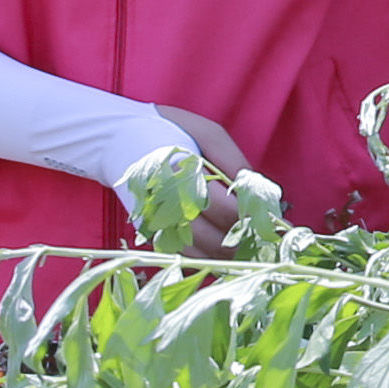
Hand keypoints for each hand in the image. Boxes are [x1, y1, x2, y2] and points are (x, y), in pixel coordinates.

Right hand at [124, 107, 259, 252]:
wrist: (116, 140)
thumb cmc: (169, 131)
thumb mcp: (208, 133)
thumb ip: (235, 163)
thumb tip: (260, 193)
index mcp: (183, 176)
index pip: (228, 211)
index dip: (254, 215)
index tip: (271, 214)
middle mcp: (168, 206)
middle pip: (219, 240)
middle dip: (246, 237)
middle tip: (264, 229)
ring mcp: (158, 224)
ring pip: (204, 255)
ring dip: (230, 250)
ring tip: (247, 235)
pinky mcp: (153, 234)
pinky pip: (187, 256)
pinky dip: (209, 254)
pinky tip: (222, 239)